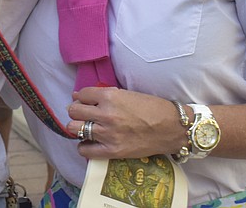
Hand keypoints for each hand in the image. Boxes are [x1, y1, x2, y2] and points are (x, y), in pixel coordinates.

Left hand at [66, 87, 186, 159]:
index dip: (81, 97)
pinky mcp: (112, 150)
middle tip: (83, 114)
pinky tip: (90, 143)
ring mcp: (107, 134)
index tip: (83, 101)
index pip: (81, 95)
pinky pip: (85, 150)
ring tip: (86, 128)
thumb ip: (106, 95)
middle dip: (76, 111)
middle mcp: (105, 114)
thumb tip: (82, 96)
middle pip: (74, 111)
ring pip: (75, 129)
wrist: (172, 128)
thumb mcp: (127, 94)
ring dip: (78, 127)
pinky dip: (84, 146)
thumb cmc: (152, 108)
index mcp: (109, 97)